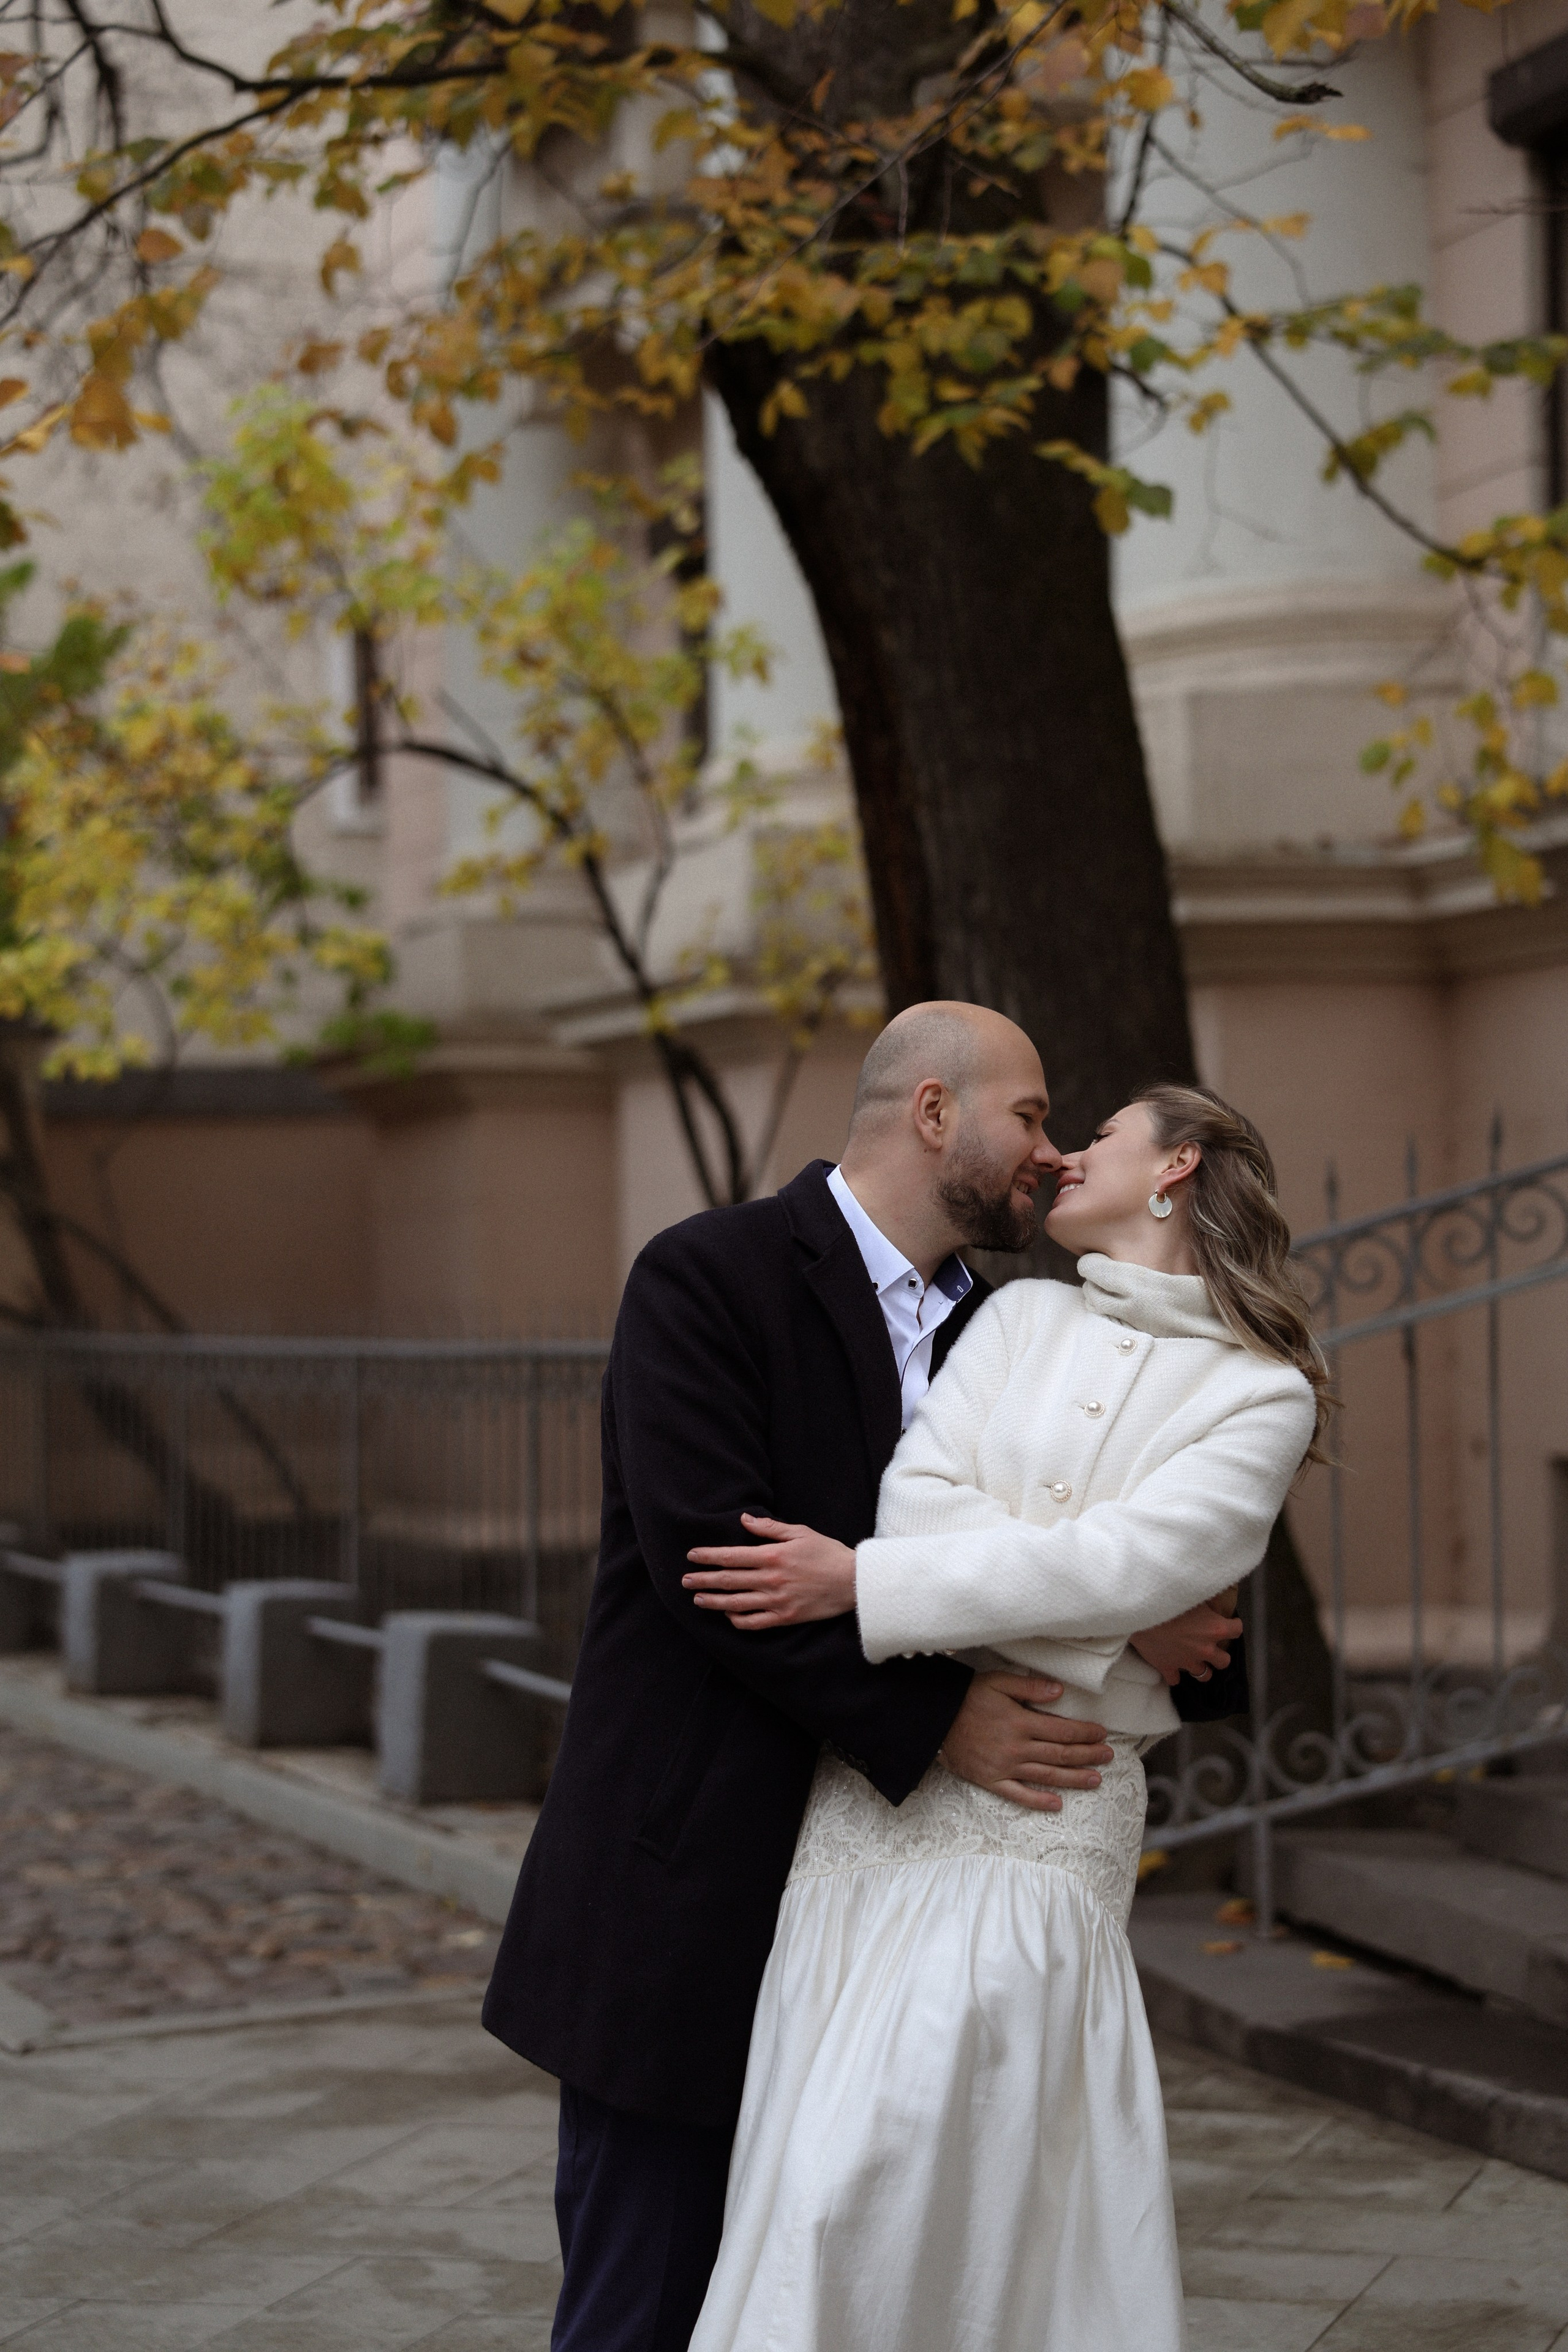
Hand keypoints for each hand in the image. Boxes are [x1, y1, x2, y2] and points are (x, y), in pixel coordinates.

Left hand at [683, 1514, 856, 1627]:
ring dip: (713, 1601)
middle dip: (704, 1579)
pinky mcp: (785, 1617)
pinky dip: (738, 1619)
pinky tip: (728, 1614)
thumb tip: (744, 1520)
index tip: (692, 1556)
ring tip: (697, 1599)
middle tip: (685, 1580)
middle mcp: (771, 1579)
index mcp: (773, 1556)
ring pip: (737, 1603)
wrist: (854, 1582)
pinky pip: (754, 1622)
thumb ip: (770, 1529)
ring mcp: (777, 1600)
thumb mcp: (800, 1532)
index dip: (709, 1556)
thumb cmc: (827, 1553)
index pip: (732, 1556)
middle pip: (729, 1580)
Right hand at [940, 1673, 1113, 1814]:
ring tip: (1096, 1780)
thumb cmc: (966, 1697)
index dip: (1085, 1733)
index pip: (1062, 1730)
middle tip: (1108, 1756)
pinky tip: (1057, 1804)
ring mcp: (1004, 1768)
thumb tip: (1059, 1691)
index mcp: (1020, 1722)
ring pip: (1046, 1776)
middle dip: (1088, 1755)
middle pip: (1060, 1755)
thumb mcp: (997, 1682)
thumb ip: (1029, 1687)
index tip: (1102, 1733)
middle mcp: (1016, 1748)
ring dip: (1074, 1778)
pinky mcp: (991, 1781)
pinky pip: (1019, 1795)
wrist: (933, 1720)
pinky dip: (1039, 1801)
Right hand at [1129, 1600, 1242, 1687]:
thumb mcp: (1194, 1593)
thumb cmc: (1169, 1598)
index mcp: (1215, 1629)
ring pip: (1204, 1676)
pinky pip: (1175, 1680)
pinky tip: (1171, 1666)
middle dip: (1219, 1654)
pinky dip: (1174, 1674)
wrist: (1141, 1612)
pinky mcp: (1169, 1668)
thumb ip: (1208, 1601)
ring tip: (1194, 1660)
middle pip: (1224, 1661)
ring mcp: (1188, 1662)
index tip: (1228, 1623)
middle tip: (1210, 1646)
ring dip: (1201, 1668)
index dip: (1233, 1626)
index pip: (1237, 1630)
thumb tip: (1214, 1599)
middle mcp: (1206, 1649)